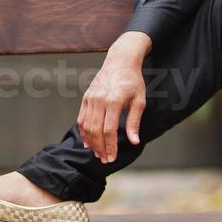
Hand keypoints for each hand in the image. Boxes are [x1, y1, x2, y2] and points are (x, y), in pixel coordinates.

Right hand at [79, 33, 150, 162]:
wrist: (120, 61)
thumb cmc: (132, 81)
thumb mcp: (139, 101)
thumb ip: (134, 122)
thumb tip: (134, 141)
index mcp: (113, 101)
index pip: (109, 130)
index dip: (110, 146)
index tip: (112, 158)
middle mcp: (99, 100)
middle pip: (95, 131)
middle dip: (100, 148)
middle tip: (104, 160)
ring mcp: (90, 98)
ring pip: (86, 126)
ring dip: (91, 142)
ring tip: (97, 153)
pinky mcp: (86, 97)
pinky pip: (81, 118)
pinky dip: (83, 132)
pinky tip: (88, 142)